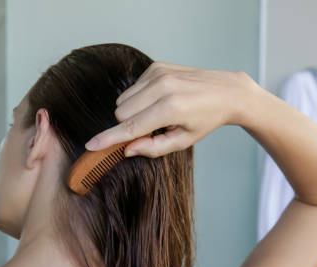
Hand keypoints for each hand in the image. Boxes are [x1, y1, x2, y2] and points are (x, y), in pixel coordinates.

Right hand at [84, 61, 255, 156]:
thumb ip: (153, 148)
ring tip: (157, 114)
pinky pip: (132, 89)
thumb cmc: (205, 120)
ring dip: (132, 112)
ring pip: (122, 101)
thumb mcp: (183, 141)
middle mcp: (162, 88)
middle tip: (151, 129)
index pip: (130, 127)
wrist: (226, 91)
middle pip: (120, 113)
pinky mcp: (156, 66)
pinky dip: (139, 99)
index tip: (91, 145)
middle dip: (128, 125)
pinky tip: (158, 101)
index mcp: (170, 109)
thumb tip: (127, 149)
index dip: (108, 139)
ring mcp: (158, 74)